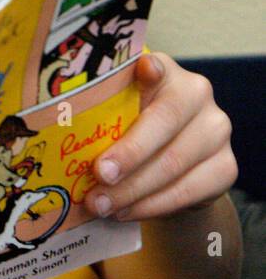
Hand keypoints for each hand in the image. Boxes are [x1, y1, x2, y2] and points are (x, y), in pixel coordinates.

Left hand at [88, 53, 236, 221]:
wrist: (167, 169)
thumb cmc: (127, 132)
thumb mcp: (112, 116)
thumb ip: (97, 114)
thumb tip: (52, 129)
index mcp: (164, 72)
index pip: (156, 67)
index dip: (150, 70)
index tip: (144, 70)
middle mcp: (197, 95)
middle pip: (163, 124)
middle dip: (127, 155)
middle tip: (97, 177)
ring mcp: (217, 131)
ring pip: (173, 164)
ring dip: (132, 189)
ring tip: (100, 204)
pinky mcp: (225, 167)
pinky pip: (188, 191)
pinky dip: (151, 205)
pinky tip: (124, 211)